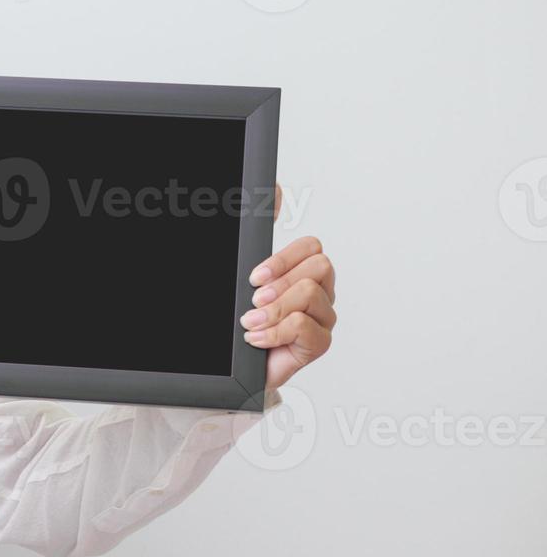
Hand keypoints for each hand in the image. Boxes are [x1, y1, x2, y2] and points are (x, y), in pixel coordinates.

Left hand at [240, 186, 336, 391]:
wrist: (234, 365)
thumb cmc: (241, 319)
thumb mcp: (246, 278)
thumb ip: (260, 234)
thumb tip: (277, 191)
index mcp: (304, 272)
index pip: (312, 247)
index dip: (284, 259)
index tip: (254, 277)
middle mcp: (319, 293)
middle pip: (319, 267)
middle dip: (280, 283)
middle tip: (254, 301)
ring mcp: (322, 319)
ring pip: (310, 295)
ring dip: (273, 310)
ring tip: (250, 323)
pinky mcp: (319, 344)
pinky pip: (304, 327)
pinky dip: (274, 332)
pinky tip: (256, 339)